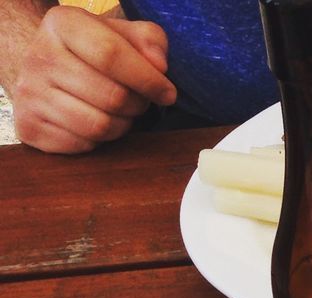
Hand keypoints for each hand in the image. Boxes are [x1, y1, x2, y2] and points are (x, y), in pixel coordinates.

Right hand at [10, 6, 175, 153]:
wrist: (42, 69)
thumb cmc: (92, 53)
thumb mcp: (121, 34)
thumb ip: (148, 40)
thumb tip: (159, 66)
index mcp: (62, 24)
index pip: (110, 54)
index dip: (148, 79)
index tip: (168, 93)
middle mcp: (39, 56)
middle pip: (112, 97)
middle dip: (137, 105)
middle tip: (137, 100)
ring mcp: (30, 93)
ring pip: (100, 126)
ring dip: (122, 125)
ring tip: (118, 111)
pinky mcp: (30, 127)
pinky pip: (84, 145)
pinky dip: (99, 141)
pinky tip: (94, 121)